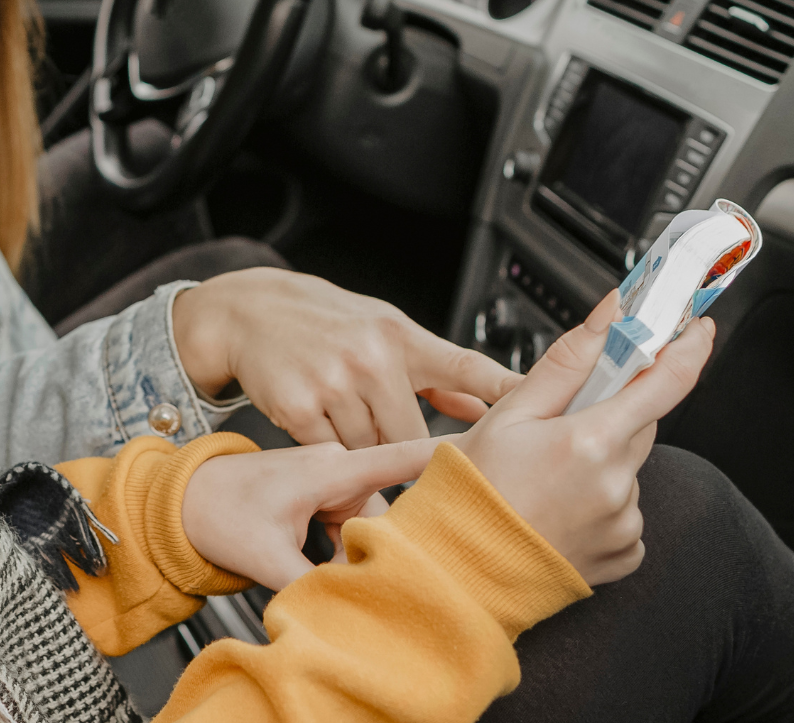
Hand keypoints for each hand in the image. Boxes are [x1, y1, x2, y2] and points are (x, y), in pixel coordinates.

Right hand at [172, 268, 520, 447]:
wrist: (249, 311)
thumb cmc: (326, 323)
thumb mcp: (388, 332)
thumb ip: (439, 373)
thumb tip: (490, 408)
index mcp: (403, 338)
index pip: (469, 371)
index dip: (508, 399)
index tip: (544, 427)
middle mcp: (373, 357)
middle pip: (414, 437)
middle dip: (413, 461)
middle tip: (420, 482)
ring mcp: (334, 382)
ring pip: (371, 452)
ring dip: (369, 464)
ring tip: (362, 458)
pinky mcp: (298, 408)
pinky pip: (331, 457)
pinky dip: (334, 464)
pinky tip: (328, 452)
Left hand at [181, 437, 442, 590]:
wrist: (177, 499)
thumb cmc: (214, 510)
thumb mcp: (265, 555)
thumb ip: (313, 582)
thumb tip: (353, 608)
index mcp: (331, 468)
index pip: (403, 457)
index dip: (452, 458)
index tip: (495, 454)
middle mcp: (337, 469)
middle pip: (392, 510)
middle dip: (401, 543)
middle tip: (404, 577)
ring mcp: (330, 482)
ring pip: (373, 524)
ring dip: (369, 553)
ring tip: (356, 579)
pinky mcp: (321, 497)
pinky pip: (353, 526)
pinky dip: (351, 549)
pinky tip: (337, 571)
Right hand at [455, 291, 716, 584]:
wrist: (461, 569)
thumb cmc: (473, 492)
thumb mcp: (508, 414)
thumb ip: (567, 362)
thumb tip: (610, 316)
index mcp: (590, 441)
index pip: (666, 382)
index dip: (689, 348)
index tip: (698, 329)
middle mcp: (616, 484)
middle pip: (642, 425)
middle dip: (613, 414)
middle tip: (564, 425)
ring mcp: (624, 522)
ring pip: (630, 470)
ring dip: (603, 463)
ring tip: (549, 479)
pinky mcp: (625, 553)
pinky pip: (628, 513)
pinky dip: (604, 504)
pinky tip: (563, 508)